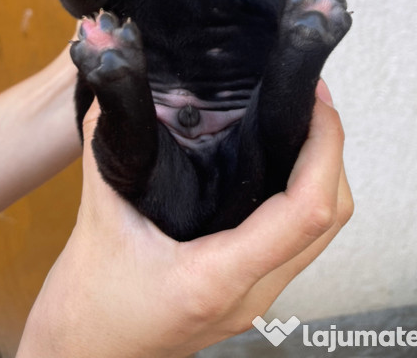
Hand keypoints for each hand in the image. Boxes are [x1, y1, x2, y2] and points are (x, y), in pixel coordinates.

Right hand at [17, 82, 352, 356]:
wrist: (85, 354)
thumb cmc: (88, 304)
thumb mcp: (96, 217)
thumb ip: (108, 144)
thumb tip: (117, 85)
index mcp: (218, 277)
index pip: (308, 212)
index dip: (326, 149)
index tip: (315, 101)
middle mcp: (251, 294)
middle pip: (331, 219)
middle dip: (332, 150)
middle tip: (308, 98)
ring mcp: (256, 299)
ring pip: (323, 233)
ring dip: (322, 173)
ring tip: (296, 119)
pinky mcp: (251, 293)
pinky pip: (300, 240)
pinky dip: (304, 195)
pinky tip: (276, 161)